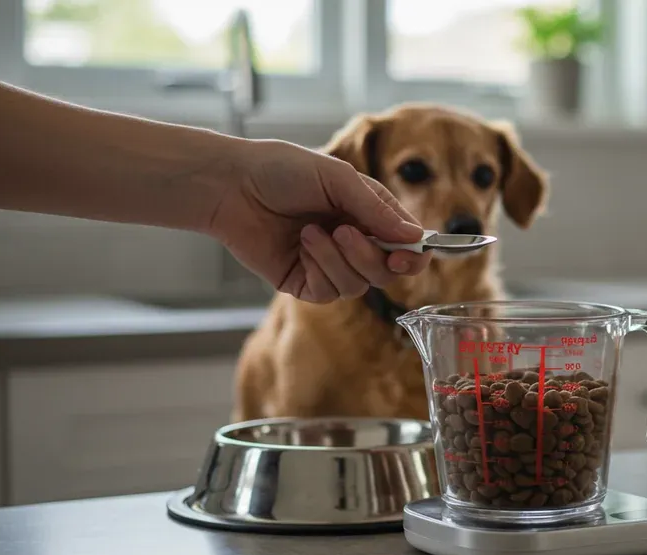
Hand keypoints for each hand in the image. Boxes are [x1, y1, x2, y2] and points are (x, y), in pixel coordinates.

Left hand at [208, 139, 429, 302]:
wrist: (231, 186)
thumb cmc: (282, 170)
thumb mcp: (337, 179)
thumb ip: (377, 209)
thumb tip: (415, 238)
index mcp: (369, 214)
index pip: (407, 245)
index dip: (413, 256)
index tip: (405, 256)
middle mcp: (355, 242)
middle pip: (387, 272)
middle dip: (369, 256)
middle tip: (344, 232)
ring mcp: (330, 265)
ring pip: (359, 285)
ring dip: (337, 259)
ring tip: (310, 232)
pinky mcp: (306, 283)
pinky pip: (330, 292)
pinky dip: (319, 268)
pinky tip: (301, 247)